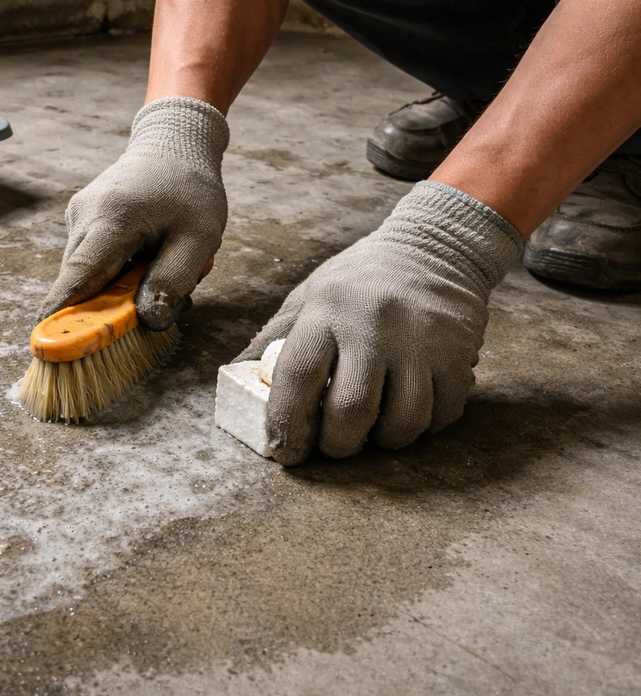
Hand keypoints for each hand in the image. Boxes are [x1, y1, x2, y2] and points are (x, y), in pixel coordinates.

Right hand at [39, 97, 229, 330]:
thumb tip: (146, 322)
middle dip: (106, 308)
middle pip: (79, 282)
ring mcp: (77, 218)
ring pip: (85, 275)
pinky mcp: (80, 222)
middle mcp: (84, 216)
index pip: (78, 276)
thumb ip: (172, 281)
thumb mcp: (199, 239)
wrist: (174, 142)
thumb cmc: (191, 189)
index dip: (64, 316)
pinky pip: (89, 263)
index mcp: (112, 217)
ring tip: (156, 269)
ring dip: (115, 290)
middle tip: (151, 306)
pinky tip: (143, 260)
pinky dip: (113, 275)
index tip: (49, 347)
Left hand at [235, 181, 522, 465]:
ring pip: (402, 422)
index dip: (287, 424)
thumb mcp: (310, 294)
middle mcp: (373, 325)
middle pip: (350, 410)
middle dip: (337, 444)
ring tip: (373, 432)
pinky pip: (443, 414)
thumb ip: (277, 336)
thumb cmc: (360, 279)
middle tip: (333, 445)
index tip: (285, 450)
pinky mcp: (458, 354)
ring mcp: (420, 341)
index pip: (298, 377)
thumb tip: (237, 377)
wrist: (436, 244)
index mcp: (326, 309)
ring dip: (384, 442)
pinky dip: (423, 428)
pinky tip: (408, 413)